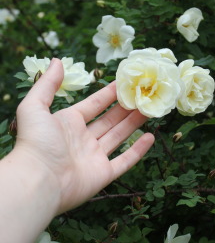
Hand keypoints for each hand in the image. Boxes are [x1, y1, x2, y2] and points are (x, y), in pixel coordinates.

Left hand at [15, 58, 154, 213]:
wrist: (38, 181)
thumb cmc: (36, 142)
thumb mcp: (35, 106)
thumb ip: (47, 84)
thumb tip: (57, 61)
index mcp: (69, 123)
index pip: (94, 104)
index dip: (109, 93)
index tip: (125, 82)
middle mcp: (83, 139)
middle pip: (110, 119)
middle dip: (126, 107)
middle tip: (143, 94)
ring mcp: (94, 157)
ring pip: (119, 136)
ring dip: (134, 123)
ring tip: (150, 109)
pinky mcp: (103, 175)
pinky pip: (125, 161)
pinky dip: (138, 151)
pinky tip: (150, 137)